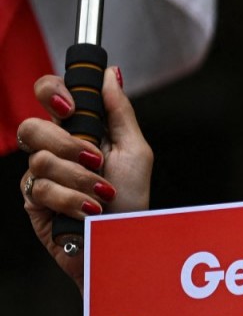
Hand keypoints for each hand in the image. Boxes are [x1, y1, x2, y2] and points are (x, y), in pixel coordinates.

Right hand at [18, 66, 152, 283]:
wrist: (125, 242)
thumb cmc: (132, 199)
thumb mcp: (136, 151)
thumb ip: (119, 112)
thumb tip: (110, 73)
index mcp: (79, 130)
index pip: (49, 94)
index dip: (51, 91)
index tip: (70, 106)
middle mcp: (56, 149)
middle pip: (32, 126)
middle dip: (66, 143)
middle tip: (94, 159)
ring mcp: (41, 175)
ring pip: (39, 160)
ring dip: (78, 178)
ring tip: (101, 192)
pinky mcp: (33, 201)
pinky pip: (39, 189)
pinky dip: (71, 199)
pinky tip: (89, 210)